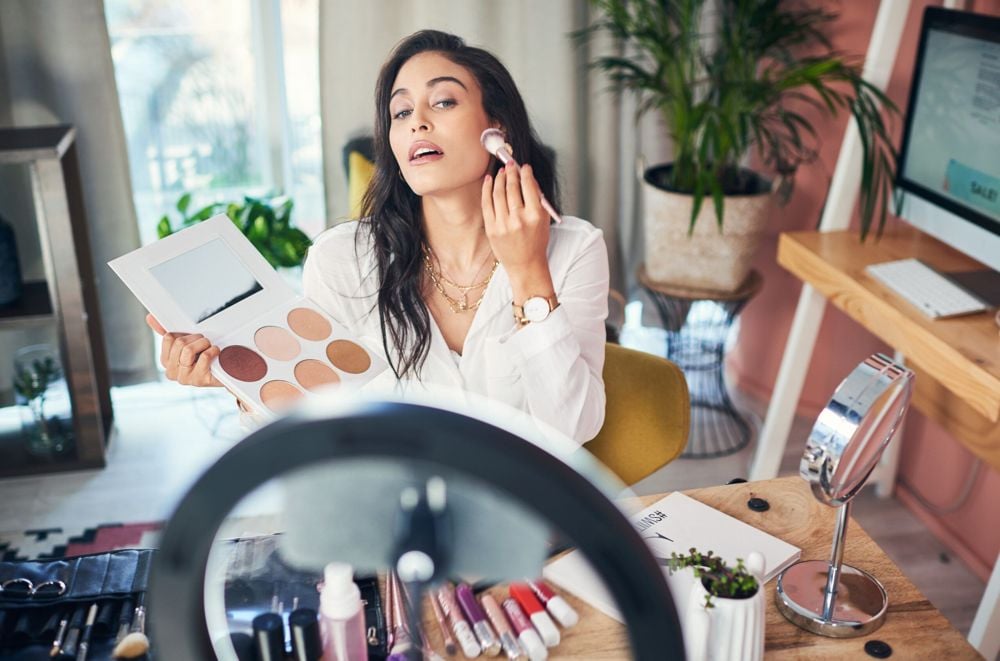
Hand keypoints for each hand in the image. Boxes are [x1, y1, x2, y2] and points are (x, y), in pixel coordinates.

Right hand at [146, 314, 222, 387]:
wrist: (225, 370)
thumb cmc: (203, 354)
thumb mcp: (186, 341)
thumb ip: (166, 330)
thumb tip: (149, 317)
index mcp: (166, 361)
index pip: (168, 338)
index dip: (185, 334)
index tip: (193, 338)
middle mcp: (172, 372)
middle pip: (179, 343)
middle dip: (195, 338)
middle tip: (204, 341)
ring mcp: (185, 378)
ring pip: (188, 350)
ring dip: (203, 343)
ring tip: (209, 346)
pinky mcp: (199, 380)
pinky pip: (204, 357)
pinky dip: (213, 350)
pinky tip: (216, 352)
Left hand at [482, 162, 554, 298]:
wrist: (525, 265)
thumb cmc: (536, 243)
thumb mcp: (544, 220)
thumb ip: (537, 200)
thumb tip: (528, 179)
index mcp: (535, 216)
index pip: (529, 186)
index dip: (525, 173)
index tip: (524, 166)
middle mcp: (519, 219)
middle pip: (512, 187)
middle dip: (511, 172)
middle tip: (511, 164)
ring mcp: (503, 224)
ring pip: (498, 193)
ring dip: (500, 178)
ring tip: (502, 171)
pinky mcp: (491, 229)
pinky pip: (487, 203)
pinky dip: (487, 189)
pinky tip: (489, 180)